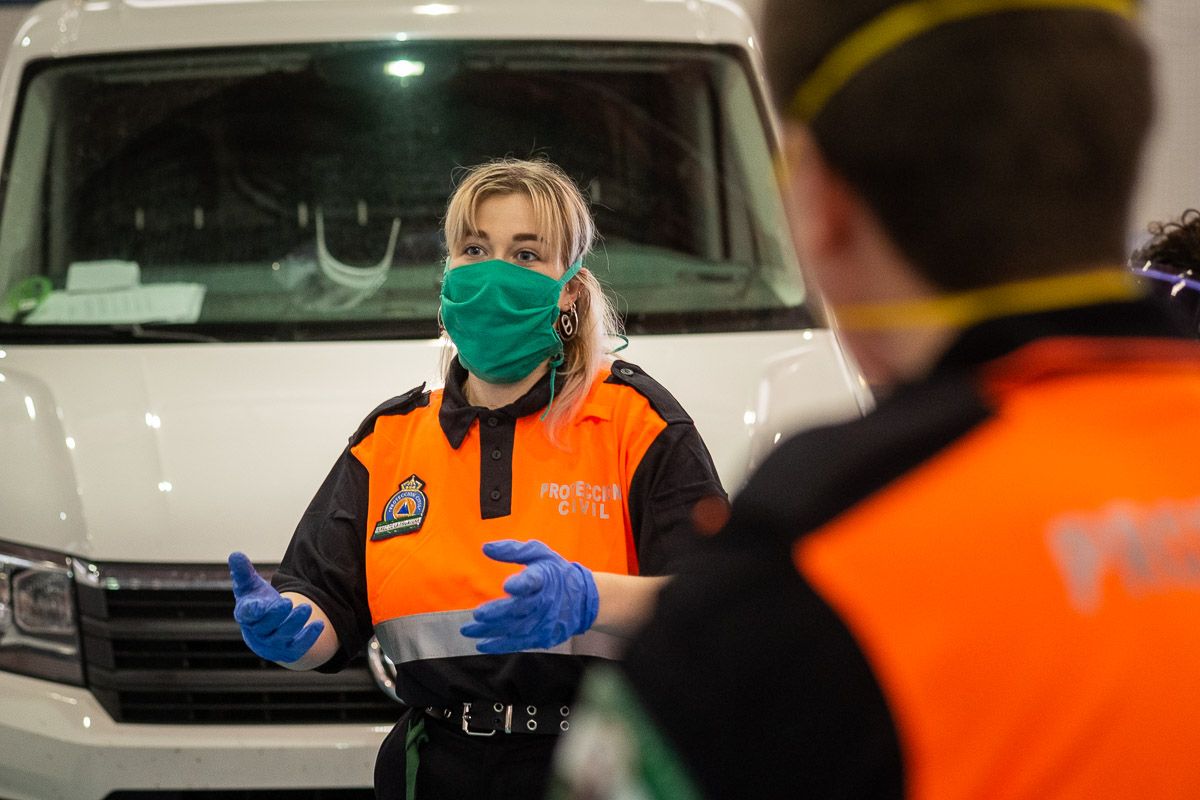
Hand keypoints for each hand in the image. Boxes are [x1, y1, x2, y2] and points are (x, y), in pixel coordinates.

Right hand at [228, 551, 323, 662]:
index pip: (246, 614)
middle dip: (277, 615)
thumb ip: (243, 571)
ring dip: (295, 623)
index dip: (252, 611)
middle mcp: (257, 632)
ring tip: (307, 607)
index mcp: (246, 615)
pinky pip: (298, 647)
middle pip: (266, 626)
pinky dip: (308, 637)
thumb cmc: (256, 601)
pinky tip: (320, 624)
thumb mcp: (250, 586)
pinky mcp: (288, 650)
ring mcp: (272, 643)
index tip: (258, 605)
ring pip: (283, 636)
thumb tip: (235, 554)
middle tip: (288, 602)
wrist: (267, 627)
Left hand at [460, 539, 598, 653]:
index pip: (534, 581)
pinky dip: (501, 645)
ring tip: (469, 630)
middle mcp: (545, 601)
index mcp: (545, 577)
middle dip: (498, 612)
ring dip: (492, 631)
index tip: (508, 585)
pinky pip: (520, 643)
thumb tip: (485, 548)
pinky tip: (483, 645)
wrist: (583, 598)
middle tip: (477, 615)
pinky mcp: (544, 636)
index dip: (522, 583)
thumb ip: (512, 550)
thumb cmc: (555, 571)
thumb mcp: (539, 553)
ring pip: (516, 628)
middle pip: (520, 608)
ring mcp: (545, 622)